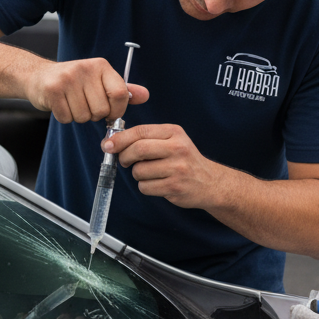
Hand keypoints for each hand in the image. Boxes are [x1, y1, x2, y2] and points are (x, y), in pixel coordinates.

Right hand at [22, 56, 148, 123]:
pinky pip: (67, 118)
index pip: (120, 94)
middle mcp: (85, 69)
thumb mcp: (99, 81)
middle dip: (94, 114)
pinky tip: (61, 105)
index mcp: (101, 66)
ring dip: (79, 116)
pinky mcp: (53, 90)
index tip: (110, 112)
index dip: (117, 110)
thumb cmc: (73, 82)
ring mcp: (68, 78)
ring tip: (72, 103)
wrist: (38, 76)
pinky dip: (65, 117)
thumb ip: (121, 90)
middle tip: (85, 104)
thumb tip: (145, 96)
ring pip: (84, 117)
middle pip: (101, 110)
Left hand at [104, 123, 222, 209]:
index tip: (108, 145)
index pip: (141, 131)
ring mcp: (177, 168)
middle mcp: (177, 148)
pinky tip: (157, 183)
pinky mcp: (174, 186)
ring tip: (149, 174)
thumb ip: (147, 138)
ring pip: (139, 170)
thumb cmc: (185, 161)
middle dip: (124, 156)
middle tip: (124, 161)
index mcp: (174, 132)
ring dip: (137, 174)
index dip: (120, 138)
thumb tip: (113, 141)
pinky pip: (145, 187)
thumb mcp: (172, 141)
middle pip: (138, 149)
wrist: (210, 182)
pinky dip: (145, 187)